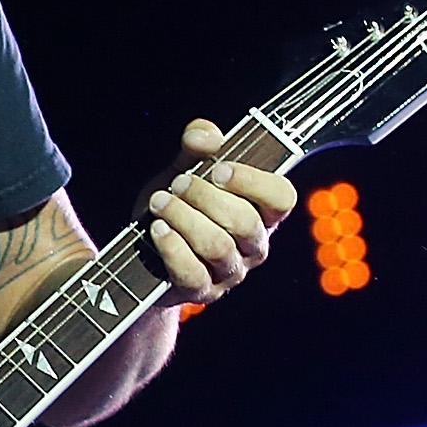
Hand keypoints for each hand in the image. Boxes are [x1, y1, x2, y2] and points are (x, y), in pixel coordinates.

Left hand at [139, 120, 294, 306]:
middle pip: (245, 222)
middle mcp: (253, 245)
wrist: (145, 254)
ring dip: (184, 218)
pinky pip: (193, 273)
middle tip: (178, 183)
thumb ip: (196, 147)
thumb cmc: (177, 207)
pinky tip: (158, 229)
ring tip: (159, 202)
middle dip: (206, 197)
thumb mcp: (184, 170)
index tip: (219, 169)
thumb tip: (204, 135)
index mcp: (262, 212)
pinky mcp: (203, 292)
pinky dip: (173, 248)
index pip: (282, 198)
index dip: (254, 182)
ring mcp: (230, 272)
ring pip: (218, 246)